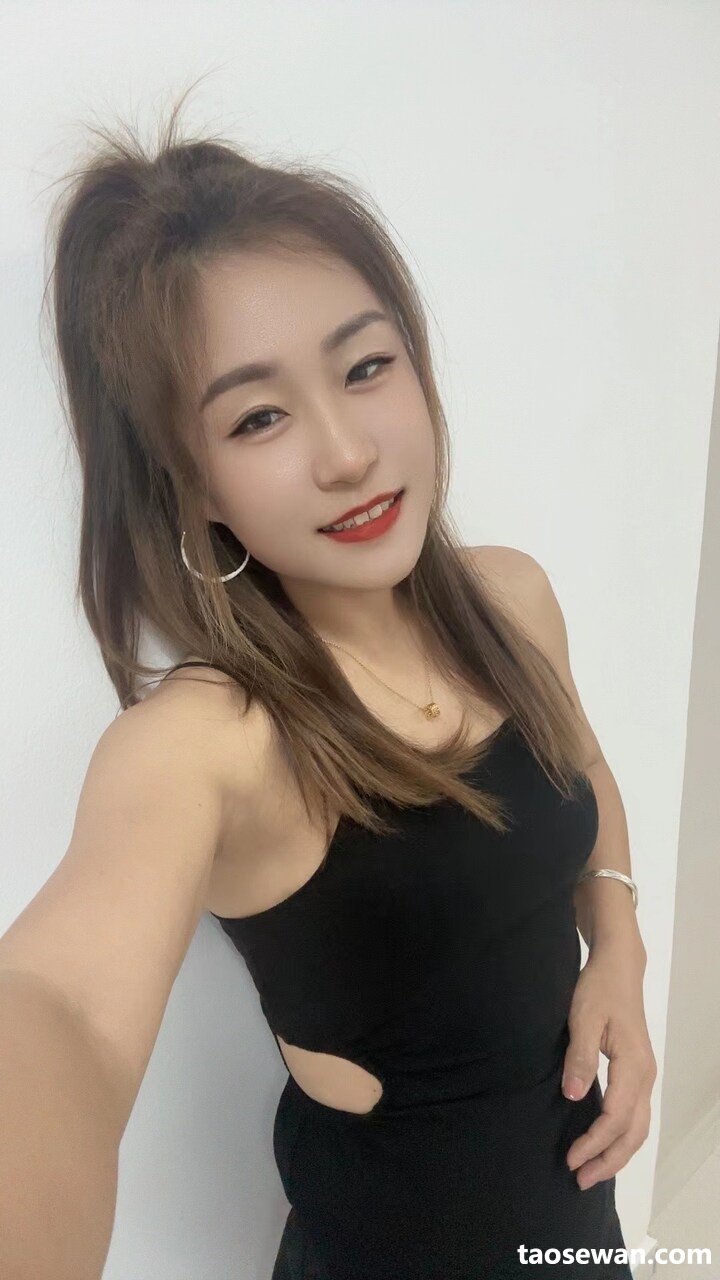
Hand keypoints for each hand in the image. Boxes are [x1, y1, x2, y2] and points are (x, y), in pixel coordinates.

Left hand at [561, 944, 655, 1189]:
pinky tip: (603, 1144)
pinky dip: (621, 1136)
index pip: (616, 1117)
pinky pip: (635, 1115)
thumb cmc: (598, 990)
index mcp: (633, 1066)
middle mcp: (645, 1076)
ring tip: (591, 1171)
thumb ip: (579, 1058)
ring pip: (638, 1127)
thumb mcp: (582, 1019)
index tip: (570, 1159)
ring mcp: (645, 1075)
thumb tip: (575, 1097)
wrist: (618, 967)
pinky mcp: (638, 1072)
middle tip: (580, 1180)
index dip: (594, 1142)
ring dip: (616, 1153)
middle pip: (634, 1132)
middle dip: (609, 1160)